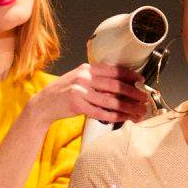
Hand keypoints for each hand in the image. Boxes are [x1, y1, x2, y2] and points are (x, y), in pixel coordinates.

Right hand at [27, 62, 148, 126]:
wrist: (43, 104)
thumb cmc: (63, 92)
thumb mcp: (78, 78)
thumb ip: (96, 78)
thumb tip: (120, 84)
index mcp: (87, 68)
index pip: (113, 70)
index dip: (130, 75)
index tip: (141, 81)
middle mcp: (84, 77)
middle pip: (115, 85)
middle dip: (133, 93)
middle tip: (144, 98)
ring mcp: (80, 91)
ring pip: (110, 101)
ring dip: (127, 107)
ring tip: (139, 111)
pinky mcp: (77, 105)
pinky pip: (101, 112)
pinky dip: (114, 116)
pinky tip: (124, 118)